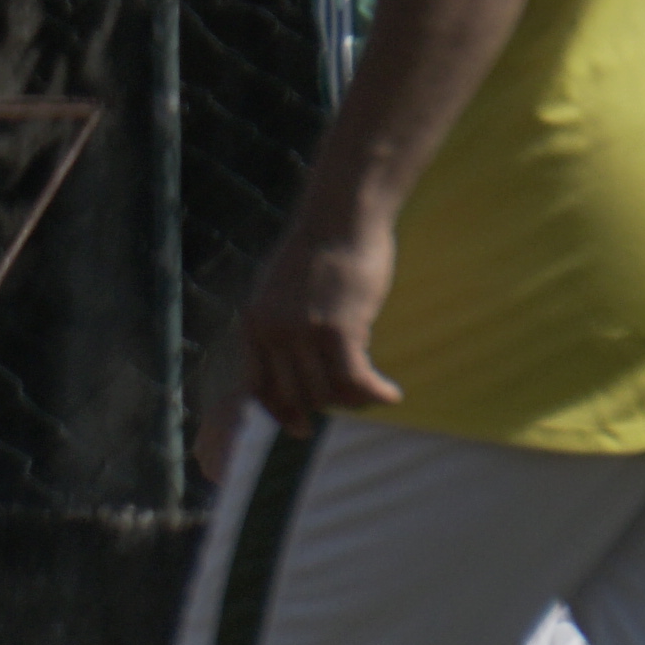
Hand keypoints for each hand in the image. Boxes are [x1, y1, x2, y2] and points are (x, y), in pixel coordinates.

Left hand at [240, 215, 401, 425]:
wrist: (341, 216)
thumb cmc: (321, 249)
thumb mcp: (284, 288)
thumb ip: (281, 323)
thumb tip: (296, 359)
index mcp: (253, 323)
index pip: (255, 386)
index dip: (278, 412)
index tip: (298, 428)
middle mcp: (271, 332)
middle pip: (294, 394)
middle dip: (324, 405)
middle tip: (352, 400)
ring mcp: (302, 332)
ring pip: (325, 391)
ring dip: (353, 399)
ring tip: (374, 392)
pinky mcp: (337, 329)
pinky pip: (354, 379)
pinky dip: (374, 393)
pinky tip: (391, 395)